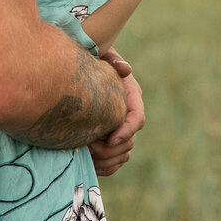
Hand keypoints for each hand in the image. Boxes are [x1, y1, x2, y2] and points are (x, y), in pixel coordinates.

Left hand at [89, 47, 144, 175]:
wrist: (84, 66)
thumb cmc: (92, 58)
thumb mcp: (102, 54)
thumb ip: (111, 59)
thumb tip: (125, 68)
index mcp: (130, 95)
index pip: (137, 118)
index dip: (126, 130)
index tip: (110, 138)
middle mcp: (128, 113)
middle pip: (130, 141)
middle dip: (111, 148)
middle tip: (89, 146)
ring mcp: (121, 127)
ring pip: (124, 153)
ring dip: (107, 159)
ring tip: (86, 154)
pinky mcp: (111, 137)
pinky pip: (115, 160)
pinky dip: (105, 166)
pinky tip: (90, 164)